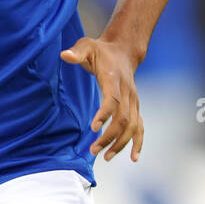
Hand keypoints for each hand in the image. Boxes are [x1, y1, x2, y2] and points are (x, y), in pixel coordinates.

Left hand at [60, 36, 142, 161]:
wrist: (124, 51)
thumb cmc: (101, 51)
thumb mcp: (87, 45)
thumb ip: (76, 52)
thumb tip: (64, 55)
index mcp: (115, 79)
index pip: (113, 99)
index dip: (105, 113)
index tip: (93, 127)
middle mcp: (128, 92)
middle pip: (123, 118)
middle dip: (110, 136)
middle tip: (93, 150)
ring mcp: (134, 101)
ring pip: (133, 126)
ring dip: (121, 143)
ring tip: (106, 157)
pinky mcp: (136, 107)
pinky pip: (140, 127)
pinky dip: (138, 143)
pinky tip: (134, 158)